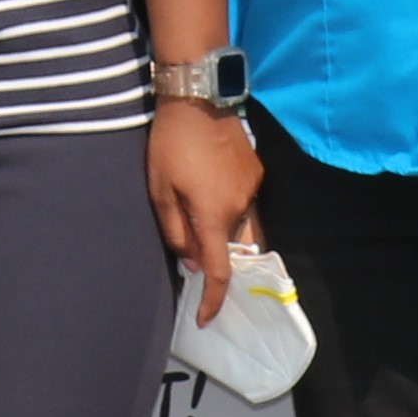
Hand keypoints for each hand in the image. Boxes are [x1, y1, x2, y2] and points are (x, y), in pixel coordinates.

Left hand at [146, 104, 263, 324]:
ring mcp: (253, 189)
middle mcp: (241, 207)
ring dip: (225, 235)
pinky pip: (247, 205)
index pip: (221, 273)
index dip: (214, 301)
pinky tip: (210, 192)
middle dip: (218, 260)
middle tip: (194, 256)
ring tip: (201, 220)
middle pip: (234, 251)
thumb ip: (177, 232)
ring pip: (243, 229)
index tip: (206, 318)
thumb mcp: (160, 190)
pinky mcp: (257, 173)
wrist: (199, 98)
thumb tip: (193, 262)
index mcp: (214, 215)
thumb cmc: (171, 144)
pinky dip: (231, 211)